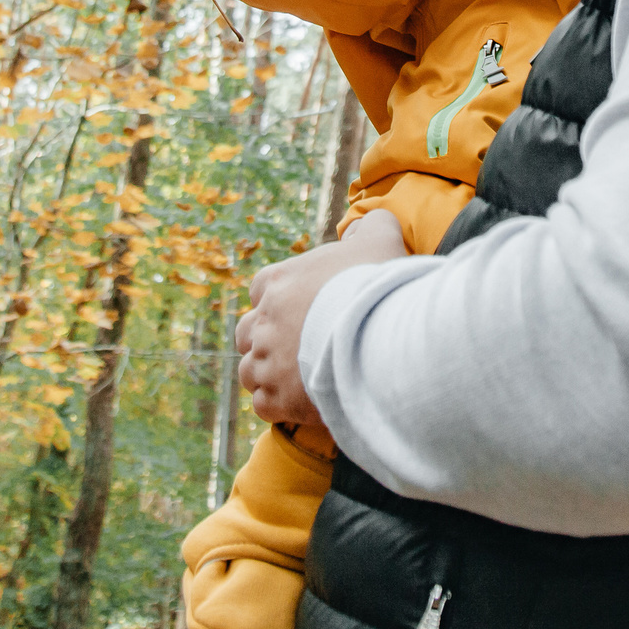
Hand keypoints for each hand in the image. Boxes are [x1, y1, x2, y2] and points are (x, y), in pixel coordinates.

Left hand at [236, 209, 408, 424]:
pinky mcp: (279, 398)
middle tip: (296, 346)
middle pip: (247, 332)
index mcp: (278, 282)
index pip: (261, 289)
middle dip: (265, 340)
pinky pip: (263, 405)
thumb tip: (369, 223)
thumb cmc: (377, 287)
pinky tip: (301, 402)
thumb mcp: (381, 239)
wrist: (380, 339)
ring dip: (267, 374)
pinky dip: (278, 405)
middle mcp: (265, 322)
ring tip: (296, 379)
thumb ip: (372, 226)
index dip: (278, 300)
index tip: (301, 309)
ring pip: (250, 370)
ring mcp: (268, 362)